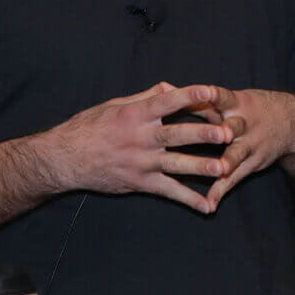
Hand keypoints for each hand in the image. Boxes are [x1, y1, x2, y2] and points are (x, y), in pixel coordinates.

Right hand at [45, 83, 238, 214]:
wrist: (65, 158)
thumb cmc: (89, 126)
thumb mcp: (114, 105)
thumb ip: (144, 97)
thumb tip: (169, 88)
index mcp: (134, 114)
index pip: (166, 102)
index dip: (189, 95)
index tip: (211, 90)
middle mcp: (139, 138)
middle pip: (176, 134)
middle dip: (203, 133)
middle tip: (228, 132)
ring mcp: (140, 163)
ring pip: (176, 165)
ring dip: (201, 166)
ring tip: (224, 167)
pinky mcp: (139, 183)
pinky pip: (168, 192)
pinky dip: (188, 199)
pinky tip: (208, 206)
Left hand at [202, 88, 294, 209]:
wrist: (290, 122)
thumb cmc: (249, 107)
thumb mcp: (230, 99)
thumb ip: (200, 98)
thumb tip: (165, 89)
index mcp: (235, 104)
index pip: (224, 96)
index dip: (215, 94)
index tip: (207, 92)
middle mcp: (243, 124)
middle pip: (234, 126)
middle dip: (227, 129)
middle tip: (222, 133)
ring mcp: (249, 145)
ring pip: (237, 153)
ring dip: (229, 160)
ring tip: (219, 169)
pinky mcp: (251, 164)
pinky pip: (235, 178)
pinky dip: (222, 190)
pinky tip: (210, 204)